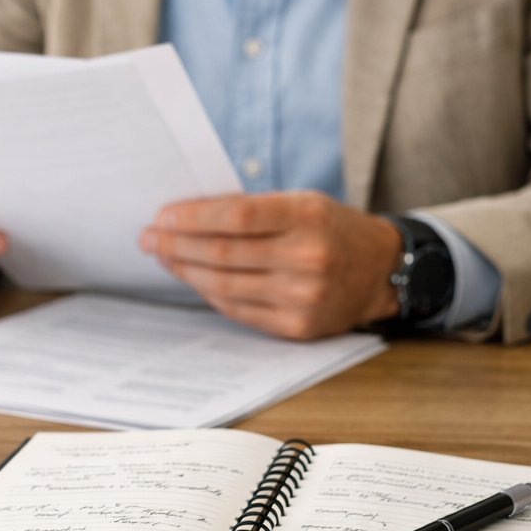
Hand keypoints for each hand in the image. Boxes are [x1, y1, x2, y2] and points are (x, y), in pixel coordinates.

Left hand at [140, 191, 403, 339]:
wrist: (381, 271)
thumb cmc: (332, 229)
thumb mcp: (302, 203)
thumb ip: (253, 209)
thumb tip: (187, 216)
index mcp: (308, 217)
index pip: (237, 216)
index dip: (192, 217)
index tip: (162, 216)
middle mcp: (307, 259)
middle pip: (223, 254)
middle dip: (176, 246)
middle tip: (149, 238)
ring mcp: (302, 297)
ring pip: (224, 286)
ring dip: (186, 271)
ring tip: (164, 257)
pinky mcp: (296, 326)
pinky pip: (238, 310)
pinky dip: (210, 293)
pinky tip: (194, 279)